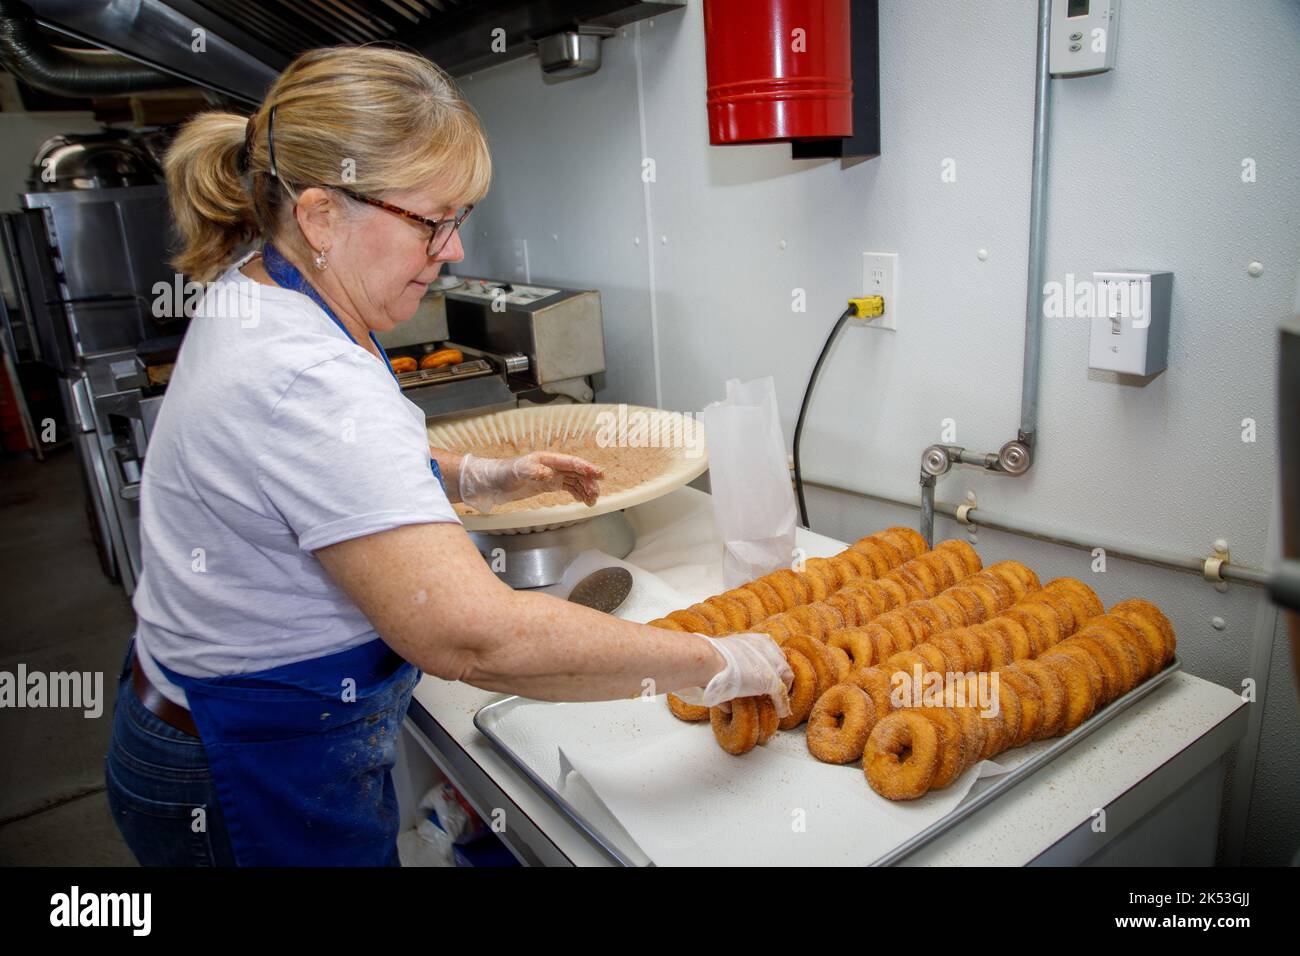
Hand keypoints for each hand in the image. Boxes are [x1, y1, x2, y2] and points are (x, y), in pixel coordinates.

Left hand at [459, 451, 602, 512]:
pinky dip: (577, 493)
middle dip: (589, 482)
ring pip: (574, 481)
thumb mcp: (517, 472)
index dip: (585, 468)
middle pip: (576, 472)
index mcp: (546, 459)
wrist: (492, 482)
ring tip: (593, 500)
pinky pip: (567, 488)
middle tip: (597, 493)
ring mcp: (550, 476)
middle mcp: (551, 466)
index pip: (570, 463)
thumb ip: (533, 471)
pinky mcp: (547, 485)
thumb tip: (549, 474)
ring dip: (585, 489)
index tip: (598, 474)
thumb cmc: (503, 473)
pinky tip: (583, 500)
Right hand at [673, 633, 792, 716]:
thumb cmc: (705, 658)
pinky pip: (781, 695)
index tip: (762, 675)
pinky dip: (782, 705)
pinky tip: (780, 713)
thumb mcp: (719, 660)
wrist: (706, 660)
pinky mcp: (771, 681)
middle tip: (770, 689)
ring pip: (785, 679)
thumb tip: (725, 699)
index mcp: (754, 639)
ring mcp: (771, 664)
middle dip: (777, 676)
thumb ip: (725, 674)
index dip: (768, 666)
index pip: (770, 652)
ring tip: (776, 702)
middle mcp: (766, 648)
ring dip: (781, 691)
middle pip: (781, 663)